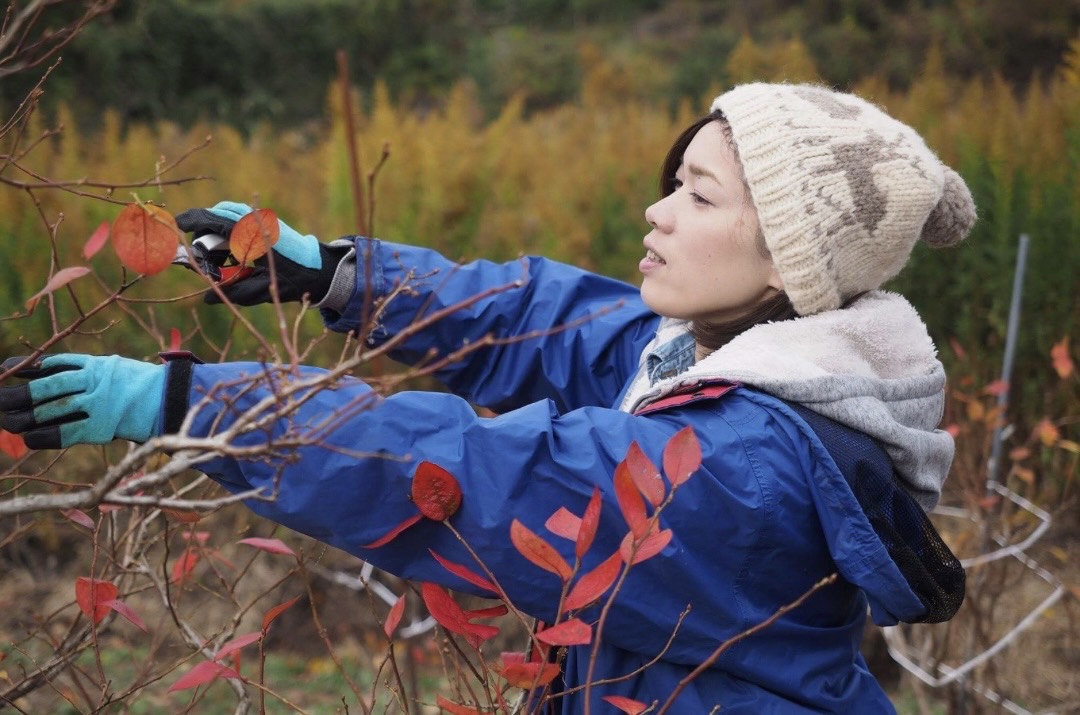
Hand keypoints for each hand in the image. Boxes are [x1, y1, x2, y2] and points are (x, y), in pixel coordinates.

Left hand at [0, 355, 163, 448]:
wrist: (168, 402)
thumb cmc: (135, 386)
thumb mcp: (109, 367)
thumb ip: (80, 368)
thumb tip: (40, 372)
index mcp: (95, 365)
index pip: (51, 364)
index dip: (24, 367)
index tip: (4, 370)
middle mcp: (94, 382)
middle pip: (47, 387)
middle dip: (18, 394)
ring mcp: (98, 404)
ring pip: (52, 409)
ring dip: (26, 416)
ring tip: (7, 421)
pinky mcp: (102, 426)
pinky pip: (66, 432)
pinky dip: (44, 437)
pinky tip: (30, 438)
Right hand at [175, 201, 347, 305]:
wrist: (321, 270)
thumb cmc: (293, 281)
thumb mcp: (261, 290)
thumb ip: (233, 292)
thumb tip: (208, 298)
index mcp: (252, 234)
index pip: (215, 219)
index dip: (192, 220)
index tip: (176, 223)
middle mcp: (255, 222)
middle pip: (218, 214)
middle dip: (204, 231)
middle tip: (203, 257)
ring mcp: (261, 220)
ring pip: (228, 215)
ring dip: (217, 231)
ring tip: (221, 258)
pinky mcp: (265, 223)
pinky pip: (239, 219)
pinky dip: (229, 231)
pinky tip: (234, 253)